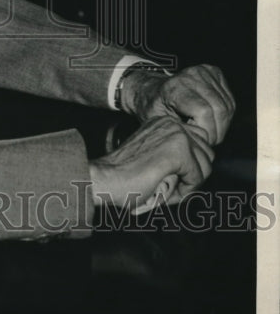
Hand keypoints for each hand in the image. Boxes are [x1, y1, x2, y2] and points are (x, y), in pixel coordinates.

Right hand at [89, 116, 213, 212]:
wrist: (106, 179)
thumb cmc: (124, 176)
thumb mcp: (154, 158)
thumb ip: (175, 156)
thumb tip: (202, 167)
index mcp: (164, 122)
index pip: (199, 142)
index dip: (190, 165)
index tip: (171, 179)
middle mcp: (171, 123)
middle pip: (206, 152)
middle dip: (194, 173)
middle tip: (172, 187)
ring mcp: (176, 134)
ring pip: (205, 165)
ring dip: (190, 183)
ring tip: (167, 190)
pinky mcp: (178, 150)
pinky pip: (198, 176)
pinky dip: (186, 190)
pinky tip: (165, 191)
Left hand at [121, 63, 234, 144]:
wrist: (152, 89)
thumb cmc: (154, 108)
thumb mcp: (159, 123)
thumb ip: (179, 131)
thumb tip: (199, 141)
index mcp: (174, 87)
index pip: (204, 111)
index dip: (207, 131)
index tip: (198, 139)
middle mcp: (191, 75)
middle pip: (220, 109)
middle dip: (217, 131)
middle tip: (206, 140)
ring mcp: (204, 71)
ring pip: (228, 106)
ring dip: (222, 124)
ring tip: (208, 130)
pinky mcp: (214, 72)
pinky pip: (229, 100)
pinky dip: (224, 114)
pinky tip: (211, 119)